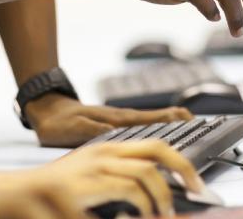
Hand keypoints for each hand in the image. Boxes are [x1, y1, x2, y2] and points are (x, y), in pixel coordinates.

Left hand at [25, 94, 191, 146]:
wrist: (44, 110)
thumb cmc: (57, 122)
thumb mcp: (73, 128)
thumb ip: (93, 131)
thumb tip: (114, 133)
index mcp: (114, 120)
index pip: (148, 120)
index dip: (168, 120)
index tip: (188, 119)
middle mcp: (120, 119)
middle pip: (154, 119)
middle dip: (176, 120)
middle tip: (198, 121)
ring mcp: (117, 120)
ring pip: (148, 121)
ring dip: (168, 122)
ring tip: (188, 123)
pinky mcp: (111, 124)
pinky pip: (138, 125)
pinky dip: (154, 125)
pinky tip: (158, 130)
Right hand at [30, 140, 208, 216]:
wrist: (13, 195)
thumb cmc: (50, 195)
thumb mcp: (89, 184)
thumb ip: (118, 185)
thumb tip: (152, 200)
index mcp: (105, 150)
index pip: (154, 145)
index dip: (181, 162)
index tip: (196, 182)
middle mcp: (102, 153)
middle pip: (157, 149)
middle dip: (185, 169)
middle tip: (197, 191)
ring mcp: (92, 166)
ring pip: (146, 173)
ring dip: (161, 198)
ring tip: (160, 214)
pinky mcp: (83, 184)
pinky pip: (126, 190)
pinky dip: (140, 206)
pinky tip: (136, 216)